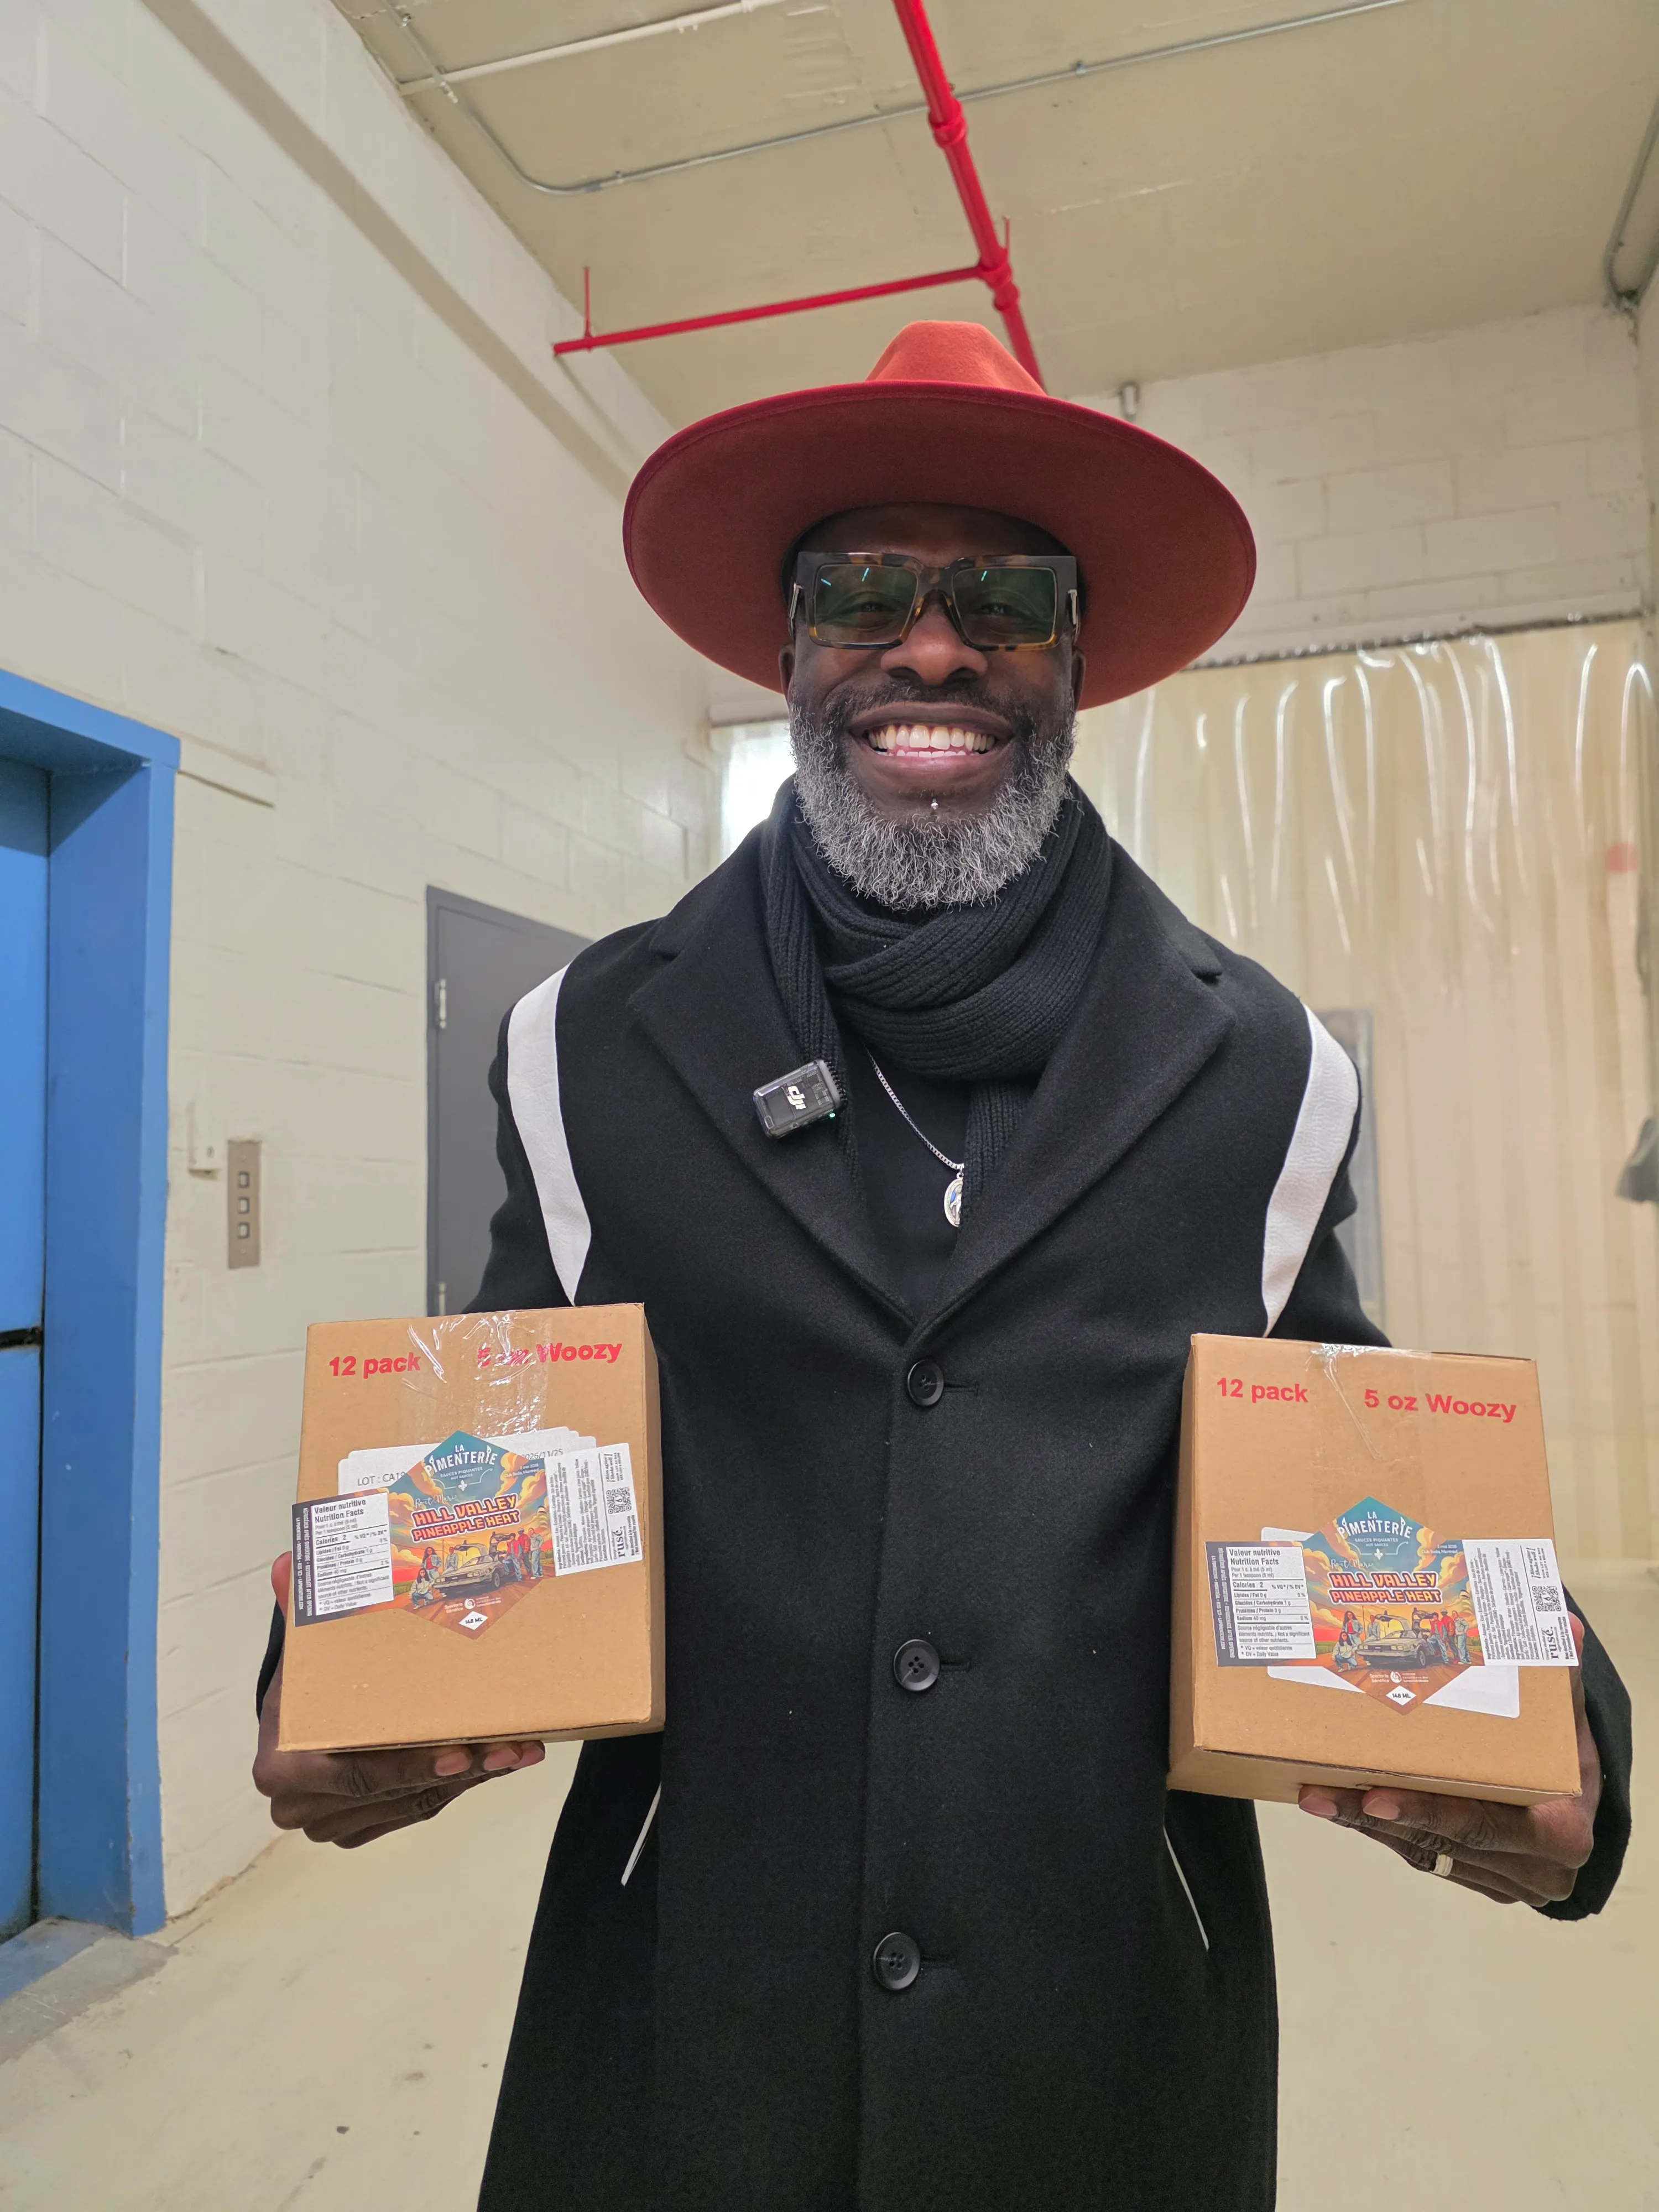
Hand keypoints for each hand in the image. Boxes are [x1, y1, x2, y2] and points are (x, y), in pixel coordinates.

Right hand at [253, 1553, 545, 1848]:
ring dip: (474, 1777)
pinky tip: (501, 1758)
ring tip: (521, 1748)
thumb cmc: (307, 1683)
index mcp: (283, 1766)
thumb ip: (301, 1609)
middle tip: (513, 1745)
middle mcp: (302, 1805)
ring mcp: (335, 1822)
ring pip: (418, 1803)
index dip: (409, 1767)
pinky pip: (422, 1808)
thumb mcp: (306, 1646)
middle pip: (396, 1792)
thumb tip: (287, 1562)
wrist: (295, 1720)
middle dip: (462, 1770)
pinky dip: (462, 1784)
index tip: (460, 1751)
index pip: (355, 1774)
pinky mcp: (363, 1826)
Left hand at [1297, 1615, 1599, 1905]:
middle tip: (1319, 1791)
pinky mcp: (1473, 1877)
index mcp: (1559, 1833)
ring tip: (1315, 1794)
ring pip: (1421, 1853)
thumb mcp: (1565, 1714)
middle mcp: (1533, 1870)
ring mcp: (1501, 1879)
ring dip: (1364, 1824)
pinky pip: (1417, 1854)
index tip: (1376, 1796)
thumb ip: (1561, 1674)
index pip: (1485, 1825)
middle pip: (1440, 1843)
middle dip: (1373, 1817)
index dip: (1429, 1812)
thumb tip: (1563, 1626)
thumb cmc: (1565, 1751)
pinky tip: (1339, 1802)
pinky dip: (1378, 1829)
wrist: (1577, 1796)